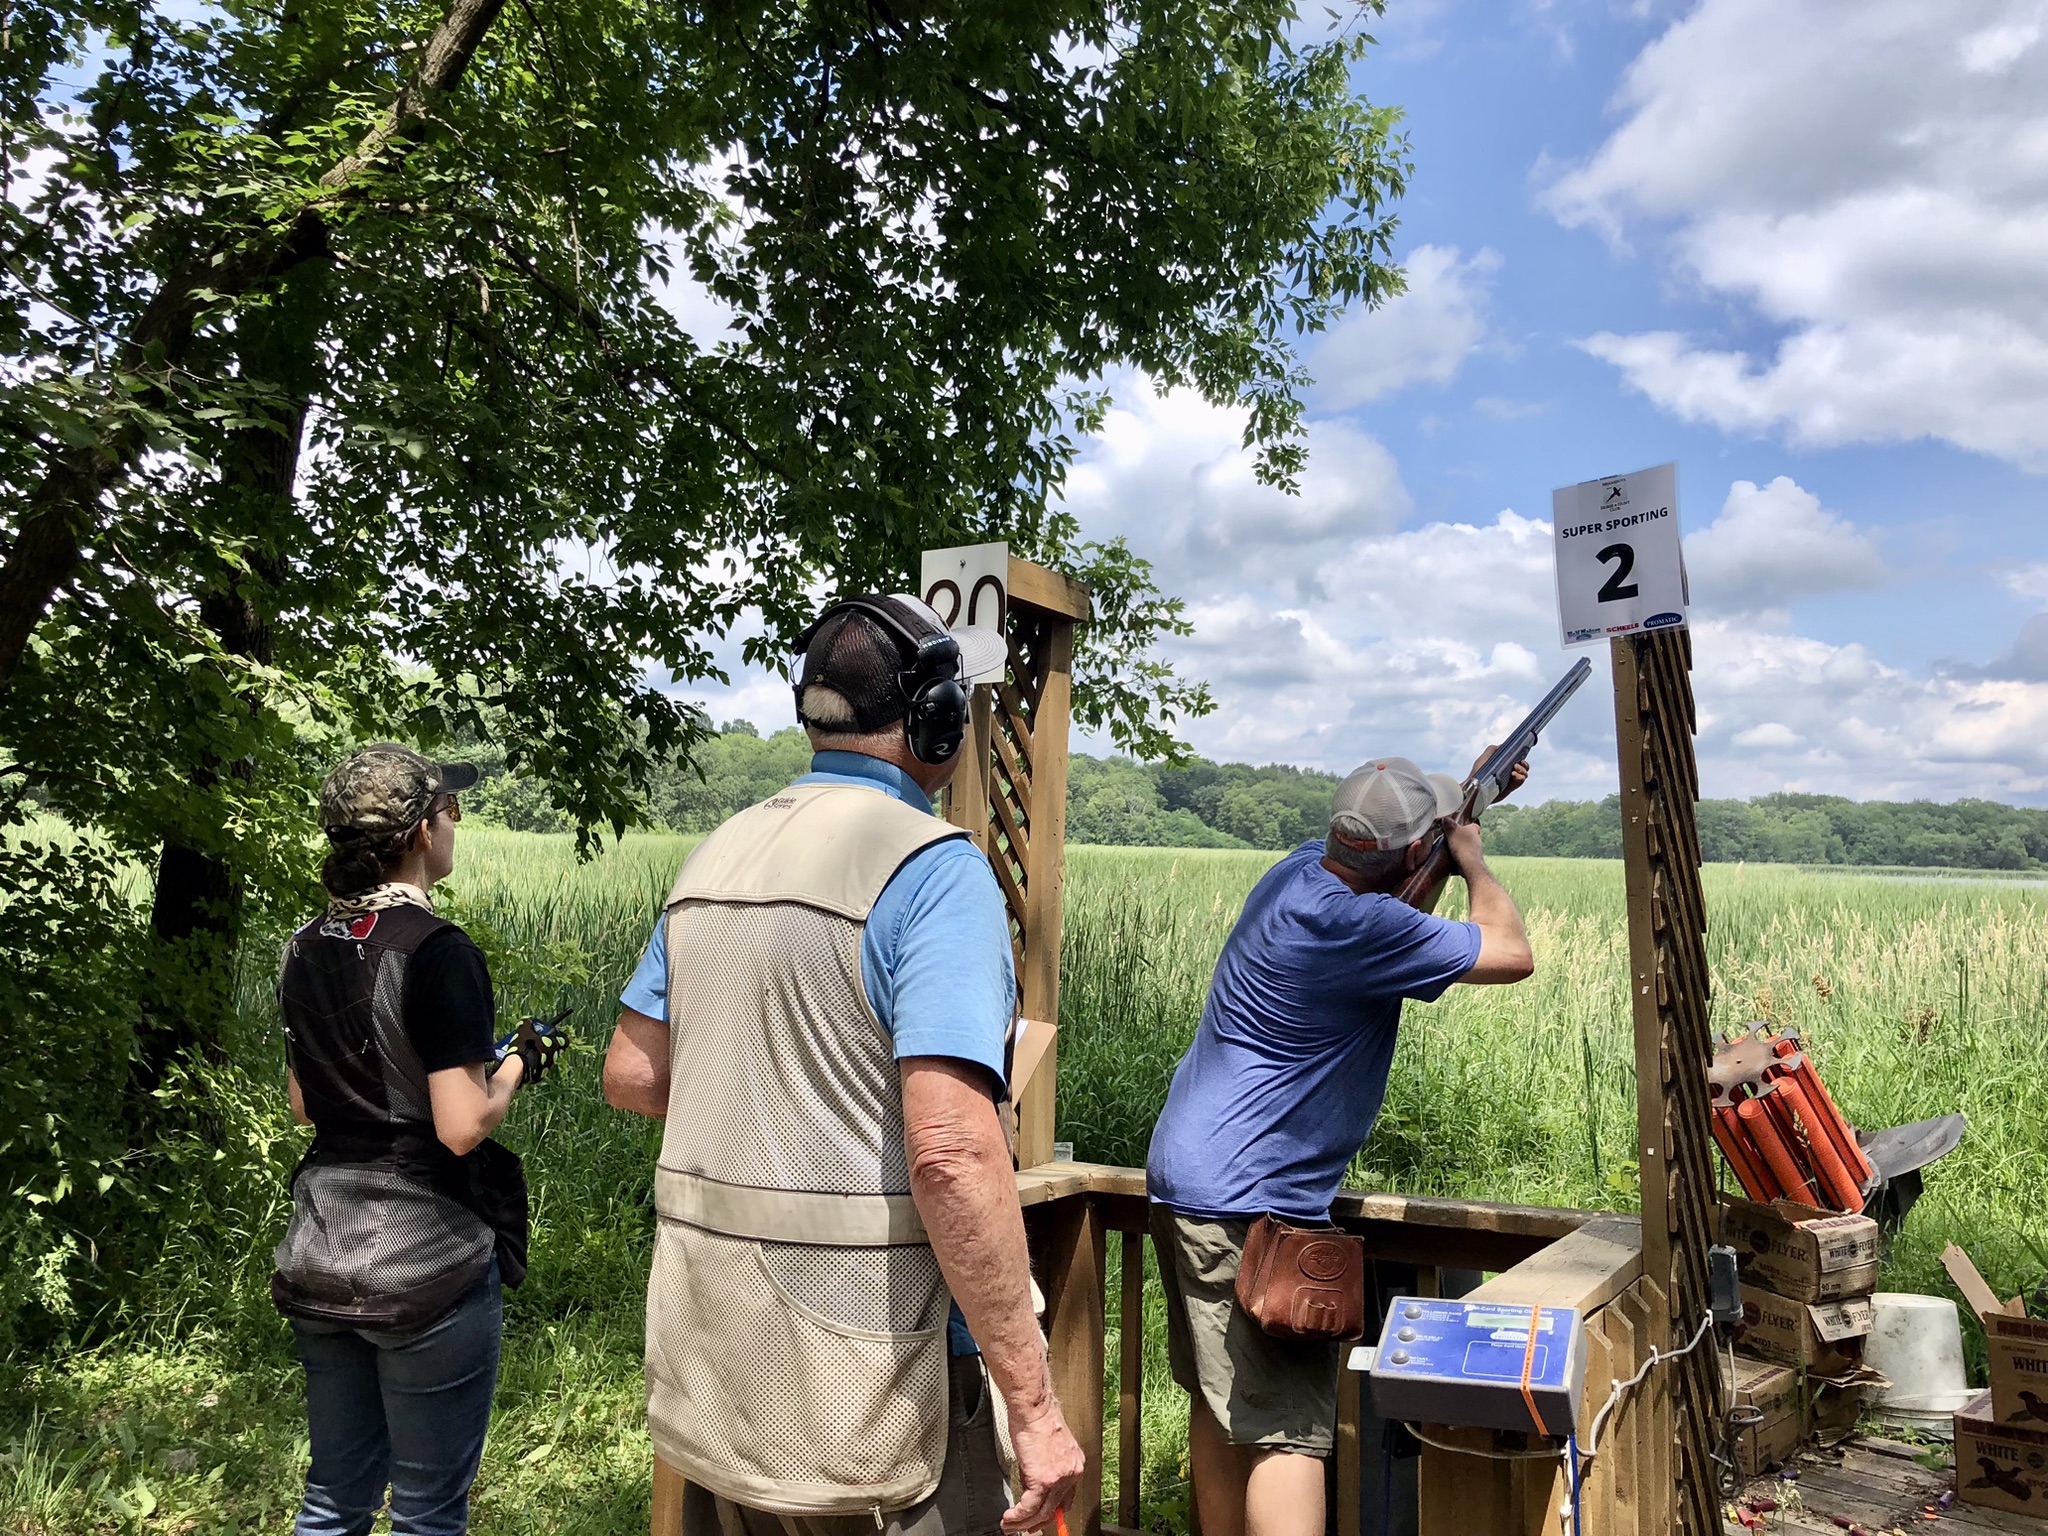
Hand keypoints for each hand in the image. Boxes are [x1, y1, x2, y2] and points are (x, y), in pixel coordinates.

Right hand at [510, 1015, 570, 1084]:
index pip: (564, 1040)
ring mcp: (547, 1067)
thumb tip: (527, 1021)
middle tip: (536, 1042)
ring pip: (547, 1059)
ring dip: (540, 1055)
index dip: (559, 1036)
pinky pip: (539, 1068)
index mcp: (554, 1044)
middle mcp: (554, 1057)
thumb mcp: (524, 1030)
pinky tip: (525, 1062)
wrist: (517, 1067)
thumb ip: (528, 1024)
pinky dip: (534, 1065)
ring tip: (528, 1052)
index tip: (551, 1034)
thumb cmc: (524, 1046)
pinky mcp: (539, 1076)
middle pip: (555, 1050)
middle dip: (547, 1046)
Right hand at [1001, 1396, 1083, 1533]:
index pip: (1066, 1498)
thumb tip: (1033, 1482)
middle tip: (1023, 1527)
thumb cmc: (1039, 1418)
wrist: (1034, 1408)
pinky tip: (1010, 1518)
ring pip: (1042, 1512)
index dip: (1053, 1512)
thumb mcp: (1051, 1444)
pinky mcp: (1043, 1480)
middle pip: (1054, 1509)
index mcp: (1075, 1464)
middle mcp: (1071, 1473)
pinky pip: (1030, 1507)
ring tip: (1010, 1525)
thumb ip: (1048, 1465)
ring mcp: (1059, 1478)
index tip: (1042, 1518)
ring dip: (1023, 1523)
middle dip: (1036, 1523)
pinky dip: (1018, 1516)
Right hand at [1447, 820, 1487, 876]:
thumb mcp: (1452, 831)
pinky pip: (1466, 855)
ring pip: (1468, 845)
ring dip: (1461, 846)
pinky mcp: (1473, 859)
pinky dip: (1461, 856)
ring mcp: (1476, 850)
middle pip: (1470, 835)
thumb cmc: (1463, 846)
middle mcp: (1477, 839)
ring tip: (1451, 849)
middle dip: (1462, 836)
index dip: (1467, 825)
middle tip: (1451, 838)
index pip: (1473, 825)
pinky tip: (1454, 858)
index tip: (1459, 826)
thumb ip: (1449, 824)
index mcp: (1474, 829)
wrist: (1469, 865)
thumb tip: (1445, 818)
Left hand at [1467, 744, 1529, 802]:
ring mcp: (1510, 780)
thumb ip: (1492, 749)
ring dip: (1523, 771)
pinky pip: (1519, 783)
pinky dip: (1520, 778)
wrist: (1474, 786)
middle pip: (1523, 768)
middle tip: (1518, 764)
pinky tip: (1514, 775)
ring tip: (1514, 771)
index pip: (1517, 760)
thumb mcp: (1484, 757)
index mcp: (1504, 764)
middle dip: (1524, 765)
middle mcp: (1508, 772)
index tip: (1521, 757)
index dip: (1522, 758)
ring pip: (1523, 775)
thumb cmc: (1477, 772)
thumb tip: (1502, 745)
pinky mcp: (1510, 788)